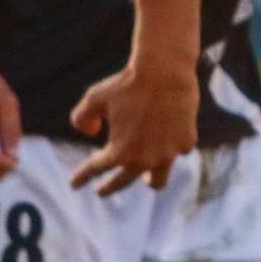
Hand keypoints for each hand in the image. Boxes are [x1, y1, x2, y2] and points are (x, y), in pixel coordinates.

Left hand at [68, 60, 197, 196]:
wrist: (165, 71)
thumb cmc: (127, 83)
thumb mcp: (94, 97)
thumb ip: (82, 117)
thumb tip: (89, 133)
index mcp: (120, 151)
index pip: (96, 168)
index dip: (82, 177)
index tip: (73, 185)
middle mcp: (145, 160)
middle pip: (123, 182)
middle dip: (109, 188)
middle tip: (101, 191)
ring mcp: (168, 154)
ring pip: (157, 180)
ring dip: (148, 180)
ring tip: (145, 177)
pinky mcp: (187, 143)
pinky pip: (177, 152)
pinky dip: (170, 148)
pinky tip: (167, 139)